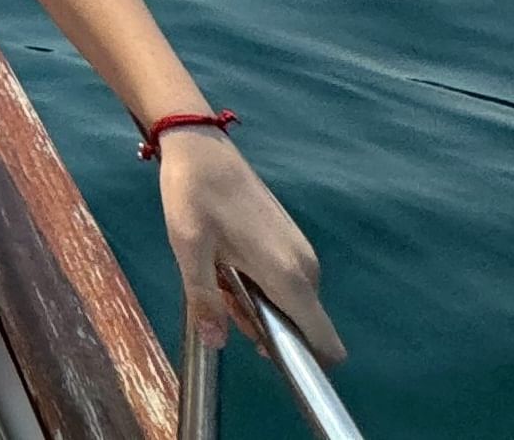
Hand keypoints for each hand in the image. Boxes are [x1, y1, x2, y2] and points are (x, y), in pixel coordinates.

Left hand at [160, 130, 342, 363]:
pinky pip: (285, 282)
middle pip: (300, 327)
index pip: (325, 343)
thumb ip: (206, 300)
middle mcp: (307, 268)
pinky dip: (259, 285)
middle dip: (262, 326)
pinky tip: (227, 260)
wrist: (202, 148)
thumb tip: (217, 343)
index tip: (266, 355)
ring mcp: (302, 253)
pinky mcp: (293, 242)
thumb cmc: (193, 196)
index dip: (305, 364)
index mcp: (288, 276)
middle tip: (220, 295)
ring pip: (289, 304)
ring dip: (256, 303)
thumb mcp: (189, 249)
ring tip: (218, 271)